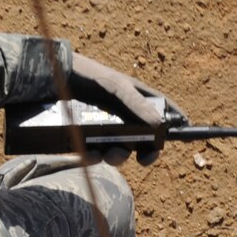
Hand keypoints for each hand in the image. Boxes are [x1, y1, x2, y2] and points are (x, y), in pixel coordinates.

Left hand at [69, 53, 187, 164]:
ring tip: (111, 154)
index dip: (175, 121)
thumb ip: (136, 105)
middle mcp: (121, 115)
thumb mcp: (115, 87)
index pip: (161, 110)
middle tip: (145, 159)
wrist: (49, 79)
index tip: (188, 131)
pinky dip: (93, 158)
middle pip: (143, 139)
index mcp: (134, 99)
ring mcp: (101, 128)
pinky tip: (89, 154)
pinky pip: (92, 155)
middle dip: (147, 152)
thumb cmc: (87, 76)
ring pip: (118, 151)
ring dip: (118, 157)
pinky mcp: (82, 138)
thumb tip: (159, 126)